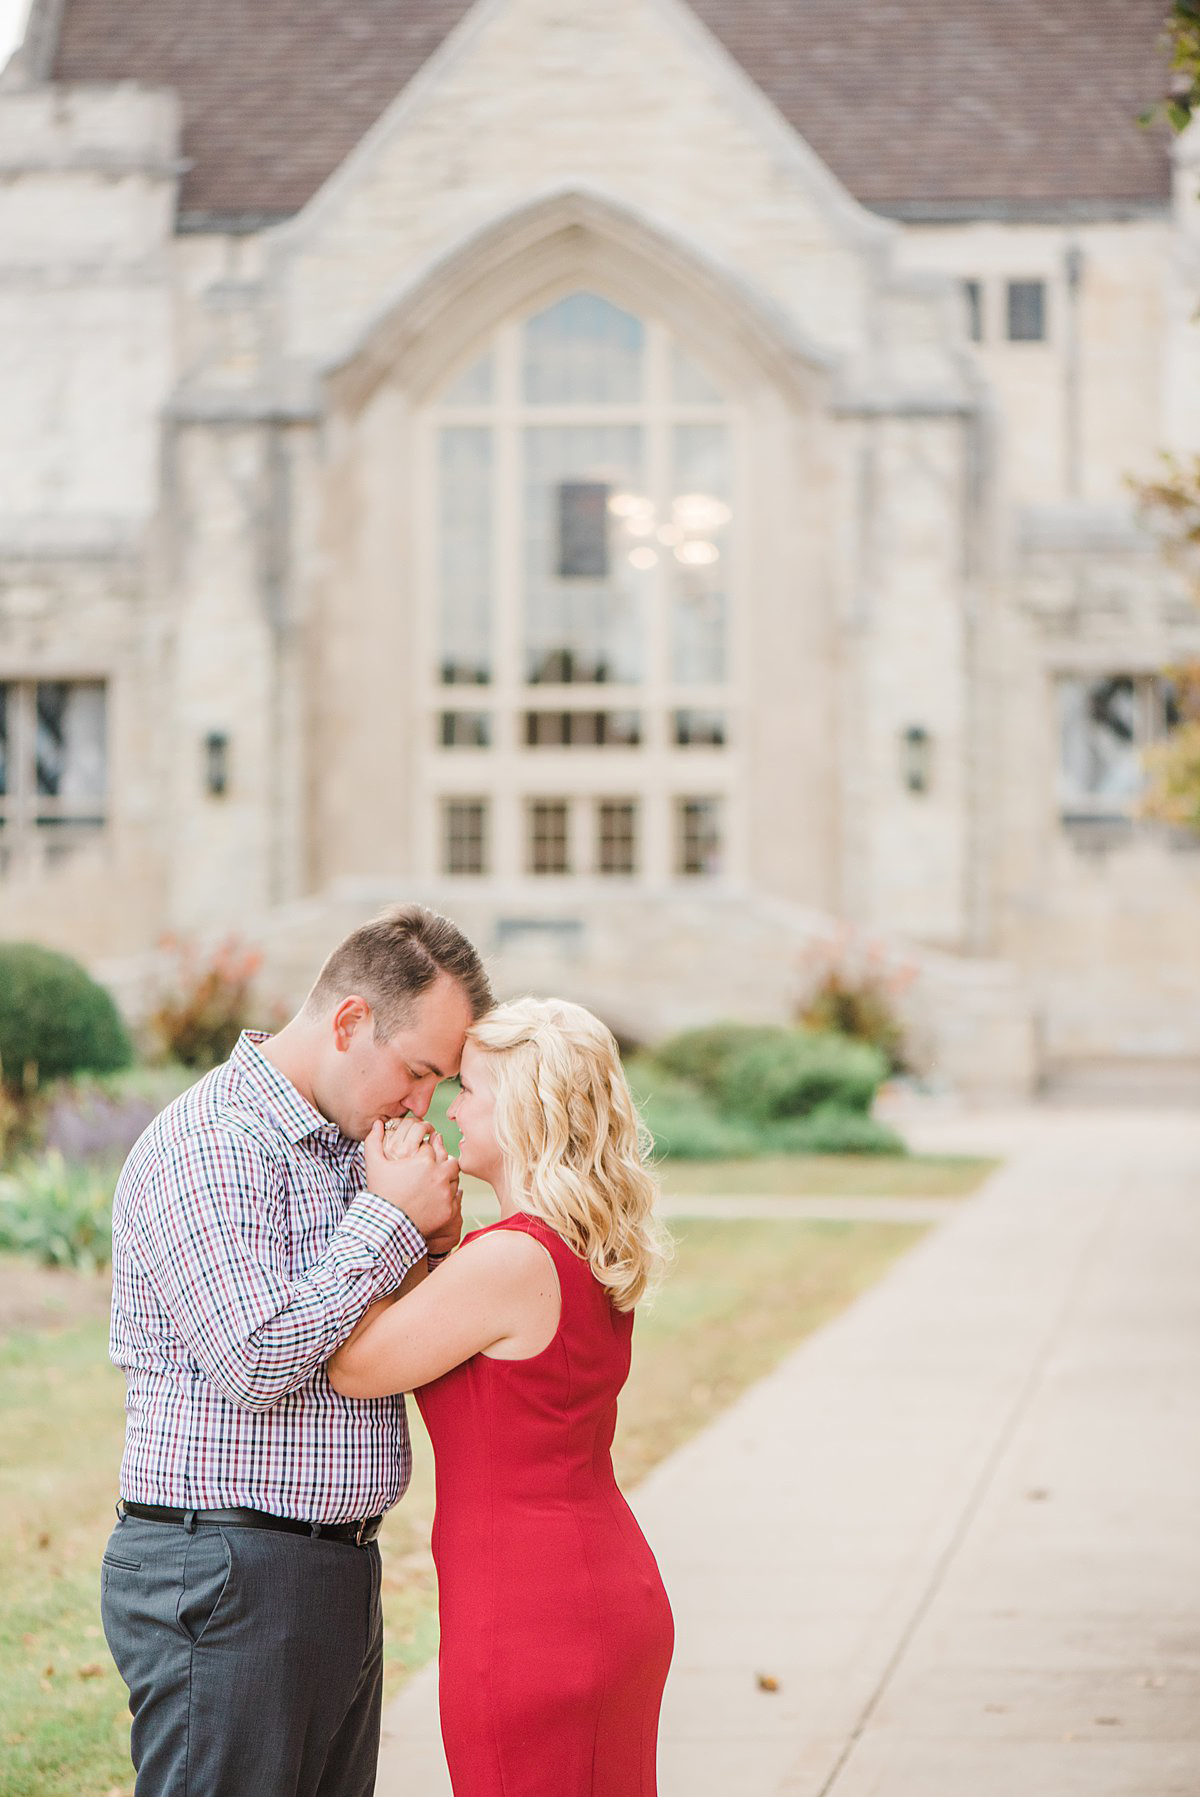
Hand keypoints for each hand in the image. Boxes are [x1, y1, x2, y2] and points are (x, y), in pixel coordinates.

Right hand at [364, 1118, 462, 1252]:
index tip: (420, 1159)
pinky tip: (437, 1199)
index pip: (432, 1147)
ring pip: (454, 1179)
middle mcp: (438, 1174)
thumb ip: (374, 1140)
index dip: (425, 1152)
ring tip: (433, 1185)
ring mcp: (445, 1193)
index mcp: (423, 1160)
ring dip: (446, 1179)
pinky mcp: (449, 1210)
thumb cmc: (380, 1193)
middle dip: (442, 1163)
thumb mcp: (374, 1165)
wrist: (385, 1226)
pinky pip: (456, 1198)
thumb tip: (377, 1122)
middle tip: (432, 1171)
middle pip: (450, 1160)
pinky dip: (449, 1197)